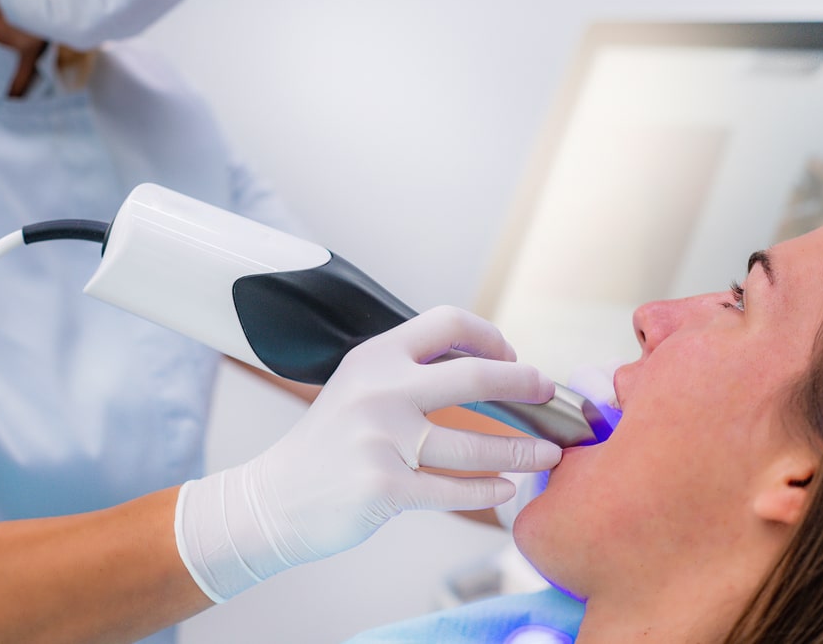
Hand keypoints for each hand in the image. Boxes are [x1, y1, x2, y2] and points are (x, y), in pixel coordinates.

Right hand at [174, 306, 561, 601]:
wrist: (273, 499)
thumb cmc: (327, 445)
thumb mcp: (358, 388)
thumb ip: (407, 373)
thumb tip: (482, 368)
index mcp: (375, 357)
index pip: (446, 322)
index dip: (490, 336)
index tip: (512, 356)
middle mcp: (379, 391)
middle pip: (474, 377)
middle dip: (525, 384)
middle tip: (549, 395)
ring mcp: (380, 440)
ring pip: (474, 446)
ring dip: (522, 451)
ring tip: (548, 454)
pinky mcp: (383, 488)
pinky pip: (453, 490)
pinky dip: (489, 491)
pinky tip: (507, 490)